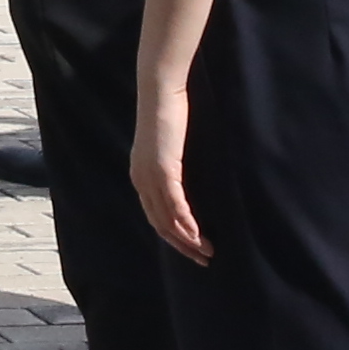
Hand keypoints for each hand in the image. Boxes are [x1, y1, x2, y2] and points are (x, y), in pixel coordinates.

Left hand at [131, 76, 205, 263]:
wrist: (160, 90)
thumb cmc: (167, 112)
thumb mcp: (166, 144)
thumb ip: (170, 163)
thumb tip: (184, 177)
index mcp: (140, 177)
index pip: (155, 217)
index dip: (173, 236)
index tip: (192, 248)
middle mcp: (141, 181)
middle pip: (160, 225)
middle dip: (182, 246)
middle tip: (203, 259)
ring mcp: (150, 177)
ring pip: (168, 220)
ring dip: (189, 239)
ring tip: (207, 251)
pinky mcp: (163, 171)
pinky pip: (175, 206)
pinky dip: (187, 224)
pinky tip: (199, 235)